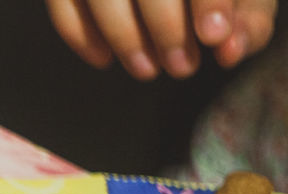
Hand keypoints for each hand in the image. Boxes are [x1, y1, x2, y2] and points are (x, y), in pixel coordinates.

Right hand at [45, 0, 278, 78]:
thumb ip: (247, 15)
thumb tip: (230, 50)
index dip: (207, 1)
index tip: (213, 35)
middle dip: (166, 29)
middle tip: (182, 67)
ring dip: (124, 39)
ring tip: (147, 70)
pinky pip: (62, 5)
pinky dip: (80, 36)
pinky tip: (105, 58)